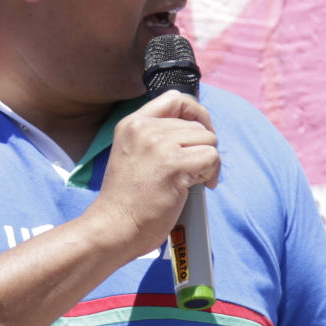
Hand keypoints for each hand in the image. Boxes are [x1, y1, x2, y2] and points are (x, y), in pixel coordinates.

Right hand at [84, 89, 219, 258]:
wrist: (115, 225)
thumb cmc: (126, 200)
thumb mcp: (132, 154)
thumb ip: (156, 138)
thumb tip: (195, 130)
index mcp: (133, 123)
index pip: (176, 99)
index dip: (196, 113)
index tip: (200, 132)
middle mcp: (144, 128)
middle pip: (197, 124)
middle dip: (204, 147)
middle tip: (197, 169)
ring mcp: (159, 145)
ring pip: (208, 139)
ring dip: (209, 162)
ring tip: (194, 179)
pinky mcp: (173, 164)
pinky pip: (211, 157)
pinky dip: (211, 173)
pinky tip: (198, 186)